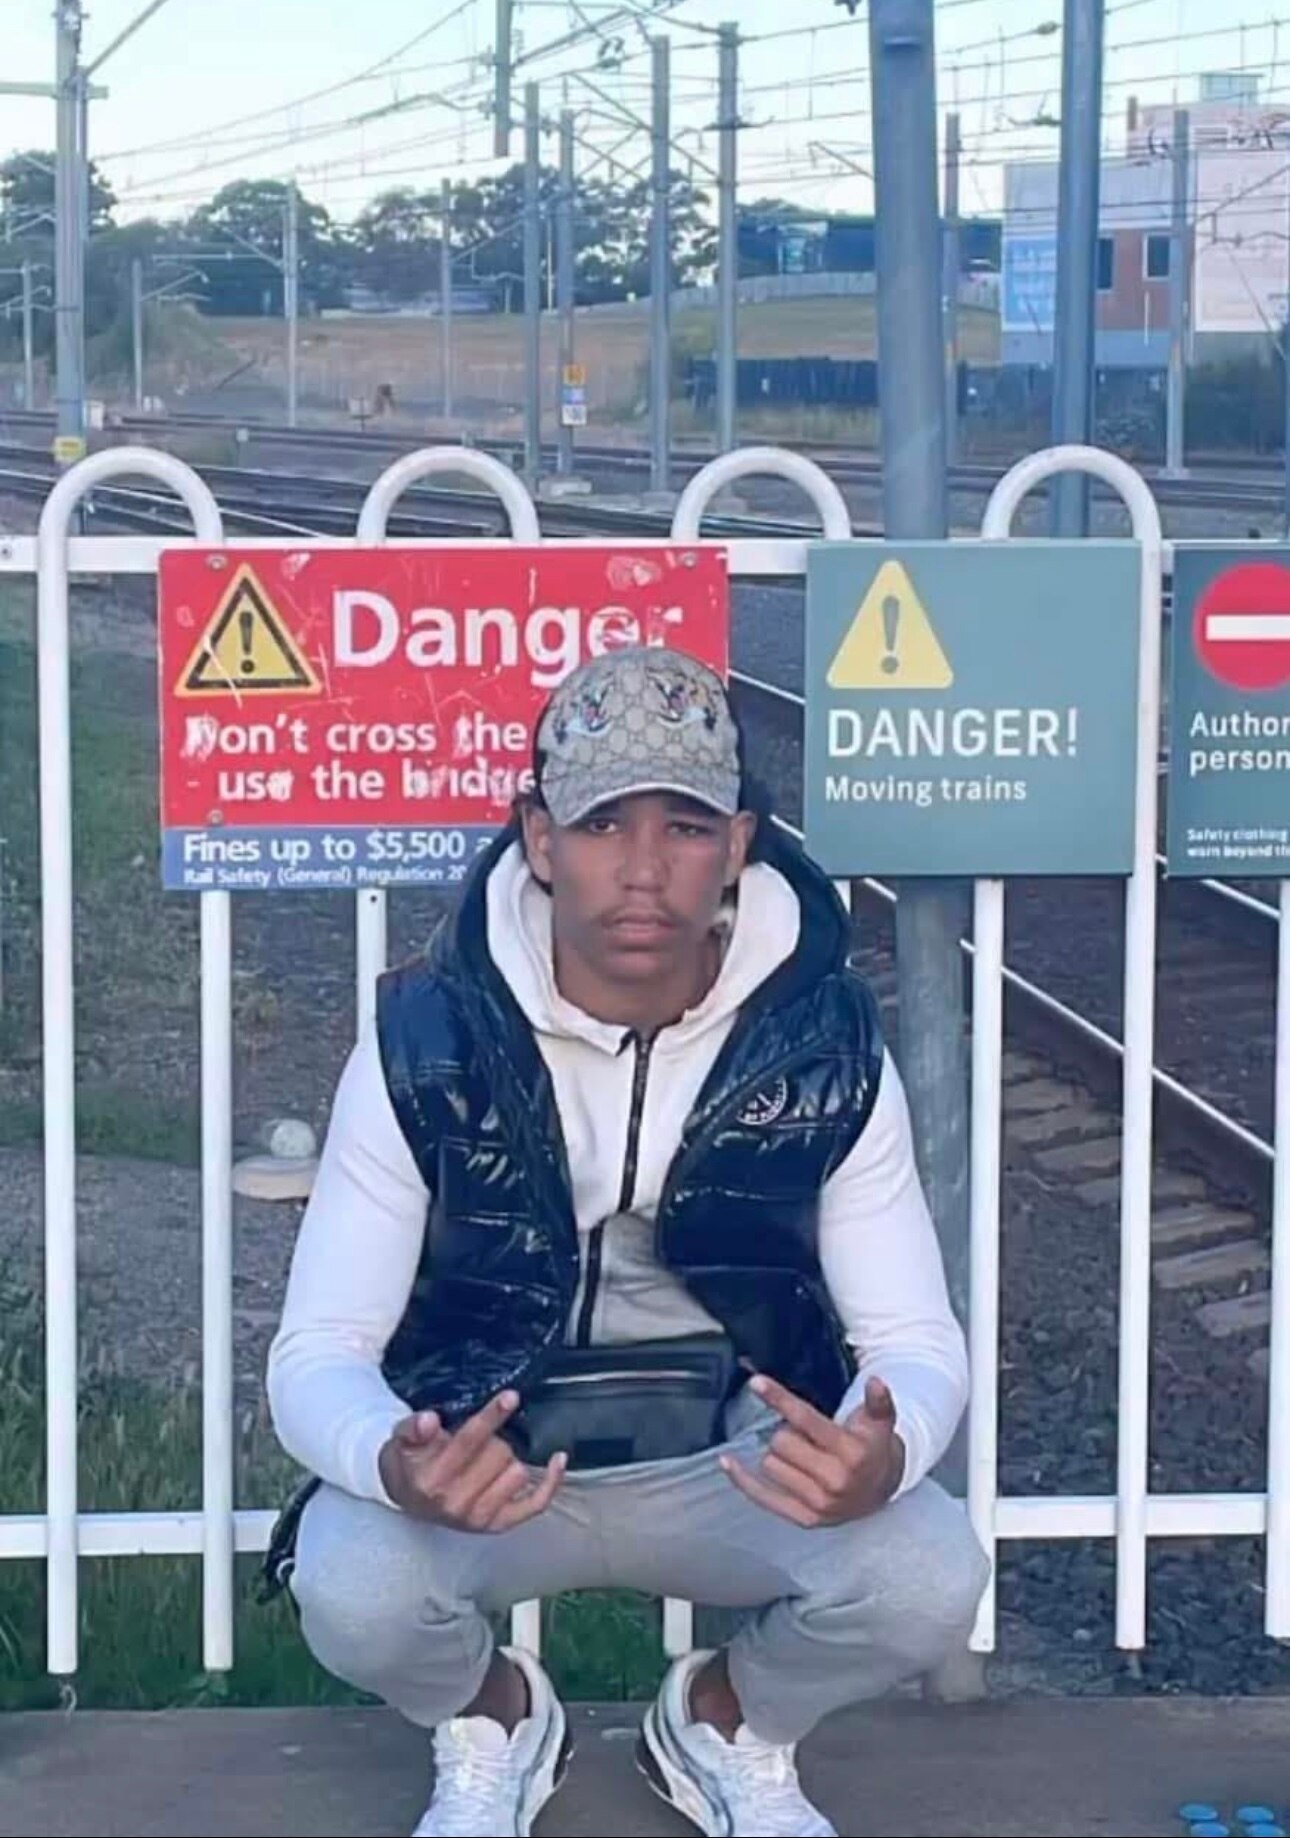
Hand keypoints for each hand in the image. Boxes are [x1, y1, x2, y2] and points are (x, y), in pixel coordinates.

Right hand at [378, 1389, 565, 1532]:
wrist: (408, 1498)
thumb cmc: (409, 1464)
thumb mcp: (401, 1440)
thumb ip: (413, 1429)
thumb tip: (428, 1420)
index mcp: (431, 1480)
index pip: (469, 1441)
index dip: (491, 1416)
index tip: (511, 1397)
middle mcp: (456, 1503)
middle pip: (498, 1453)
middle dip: (492, 1437)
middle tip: (478, 1436)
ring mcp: (478, 1517)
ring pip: (517, 1471)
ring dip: (507, 1457)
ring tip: (488, 1456)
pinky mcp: (498, 1524)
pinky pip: (535, 1503)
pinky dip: (549, 1482)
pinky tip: (557, 1460)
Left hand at [720, 1374, 904, 1527]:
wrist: (882, 1491)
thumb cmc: (872, 1450)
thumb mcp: (879, 1423)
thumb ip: (878, 1401)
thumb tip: (876, 1382)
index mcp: (850, 1452)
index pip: (805, 1419)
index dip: (779, 1398)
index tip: (756, 1383)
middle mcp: (834, 1479)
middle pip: (781, 1441)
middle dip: (787, 1432)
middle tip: (803, 1434)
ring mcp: (818, 1503)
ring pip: (770, 1464)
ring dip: (778, 1454)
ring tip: (800, 1454)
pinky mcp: (804, 1519)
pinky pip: (763, 1497)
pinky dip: (743, 1479)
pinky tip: (729, 1462)